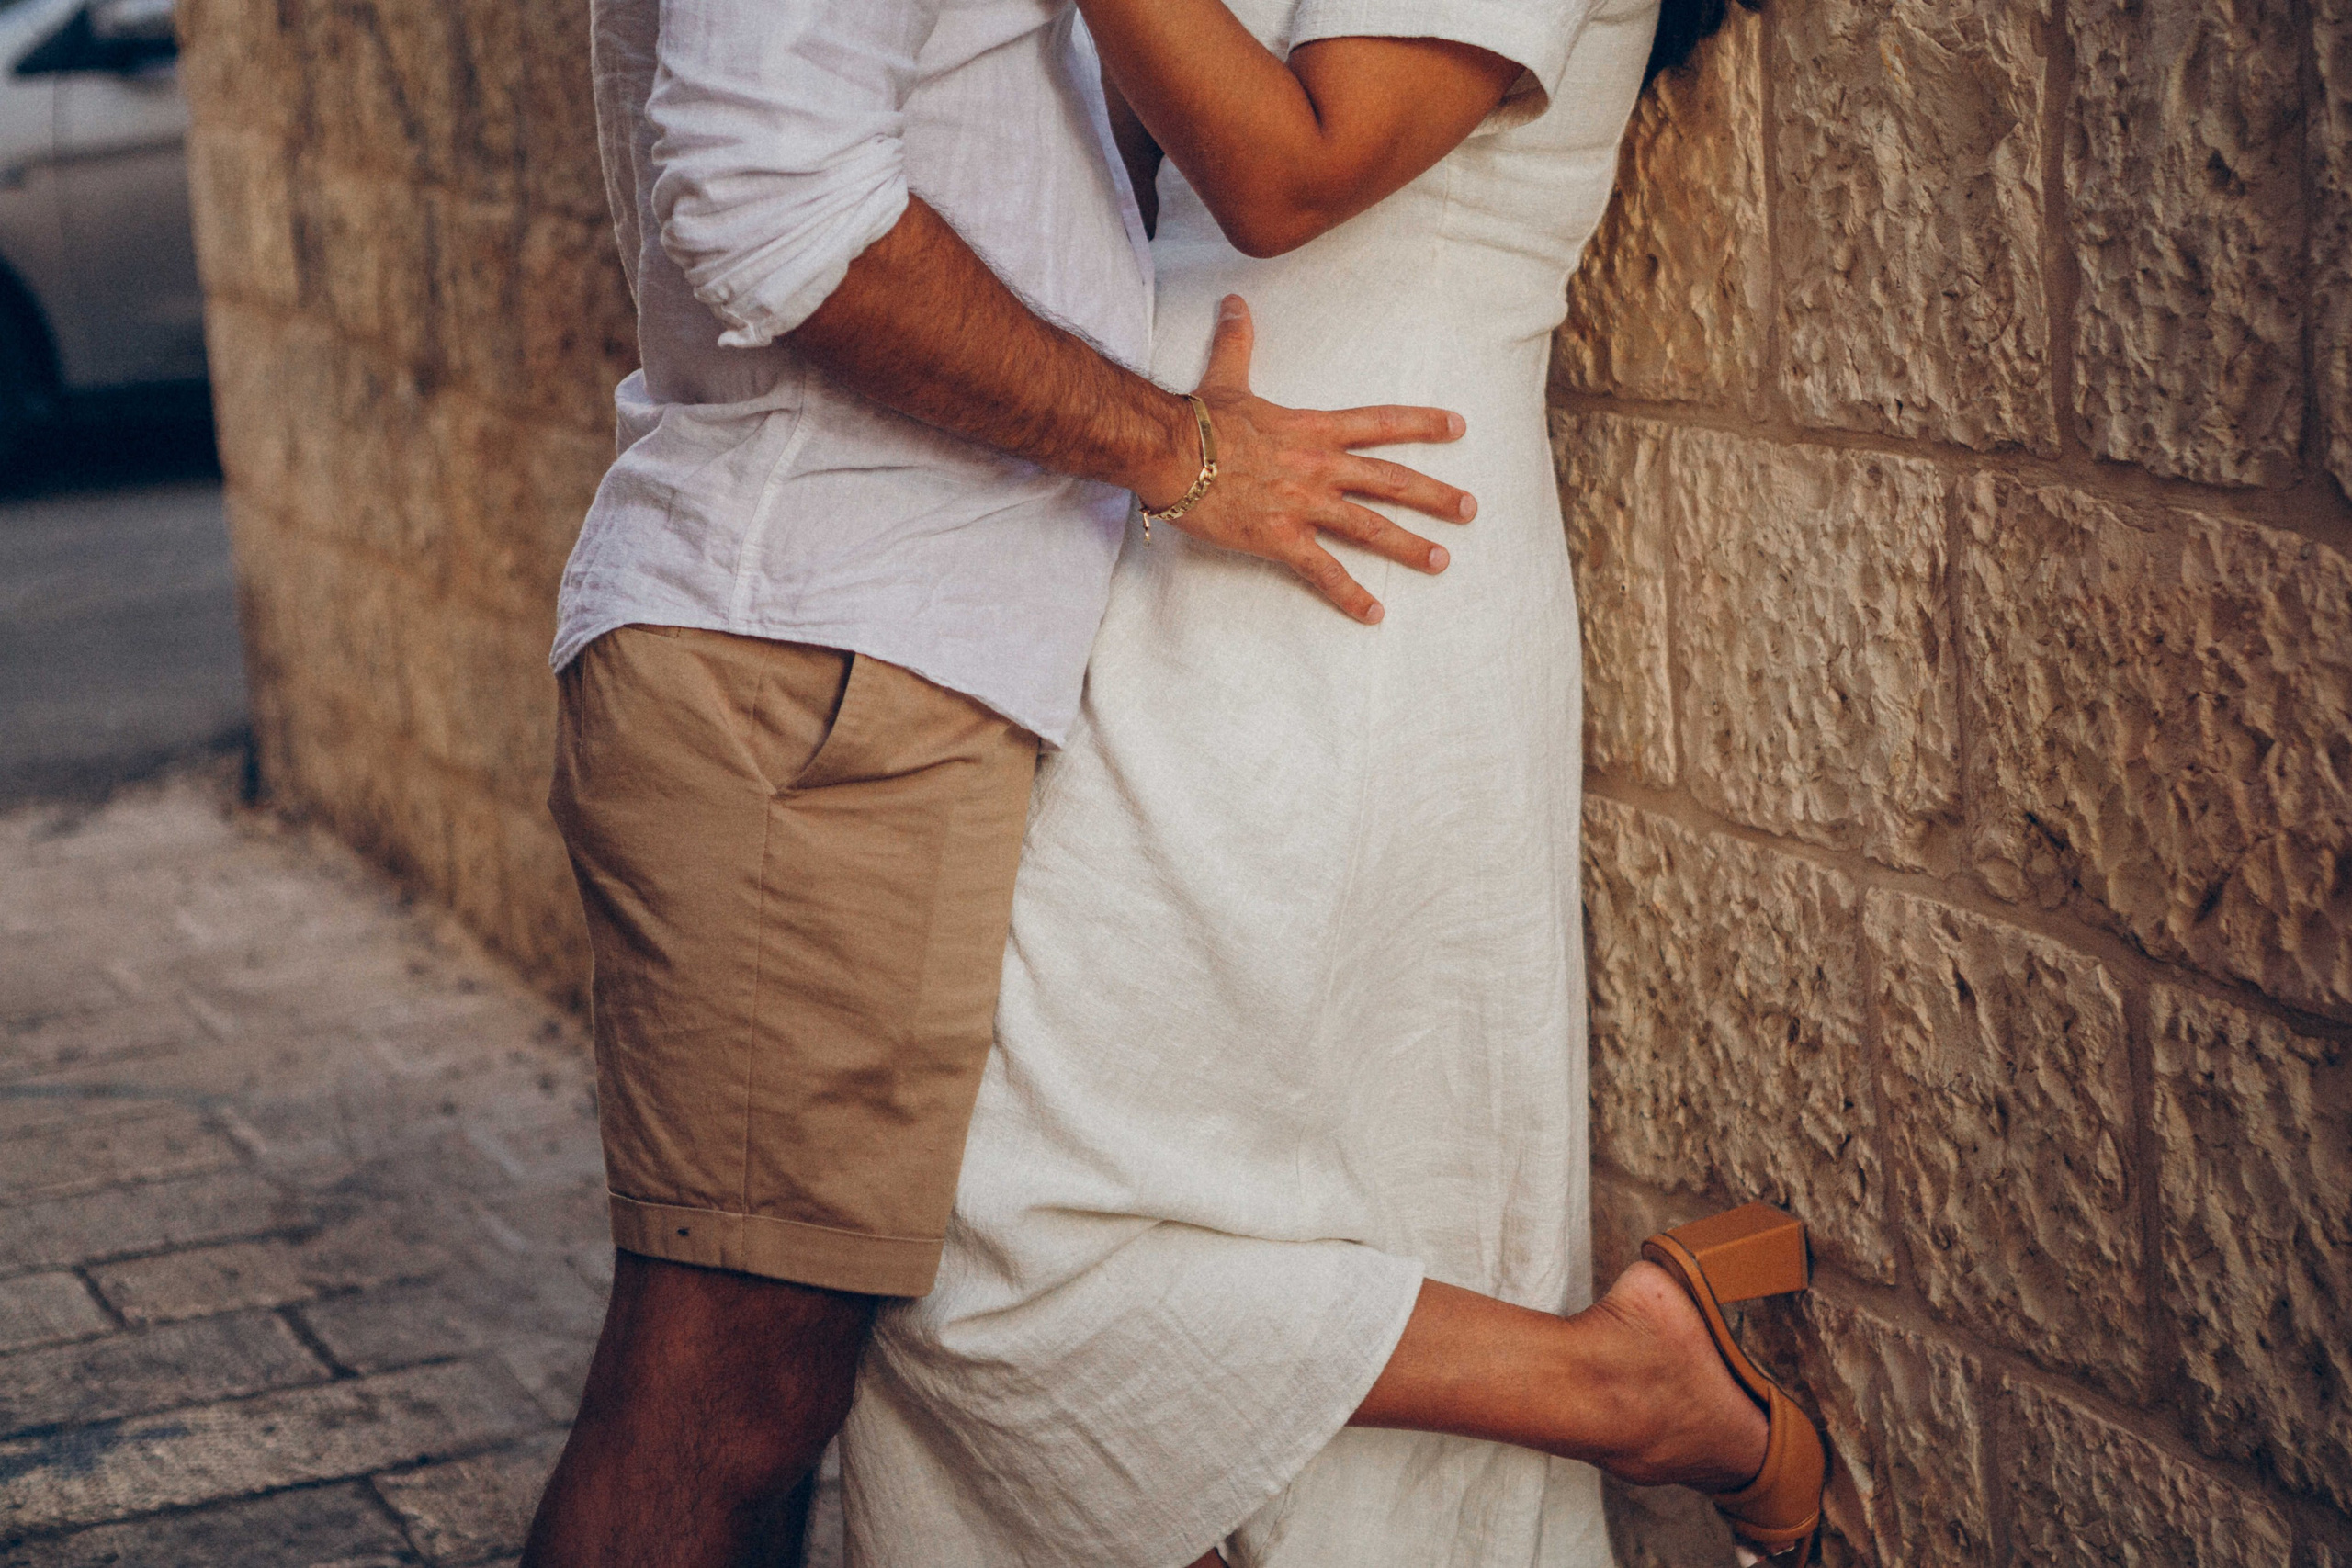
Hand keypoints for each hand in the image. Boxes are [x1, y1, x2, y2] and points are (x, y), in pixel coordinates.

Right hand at [1140, 296, 1474, 623]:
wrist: (1169, 450)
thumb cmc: (1197, 418)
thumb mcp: (1225, 376)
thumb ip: (1238, 341)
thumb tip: (1234, 303)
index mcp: (1313, 429)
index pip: (1381, 424)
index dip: (1423, 424)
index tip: (1459, 428)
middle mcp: (1320, 467)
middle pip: (1391, 481)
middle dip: (1435, 495)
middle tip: (1471, 509)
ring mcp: (1304, 504)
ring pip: (1370, 527)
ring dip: (1410, 545)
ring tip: (1443, 560)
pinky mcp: (1281, 538)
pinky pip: (1324, 571)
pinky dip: (1350, 595)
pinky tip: (1375, 614)